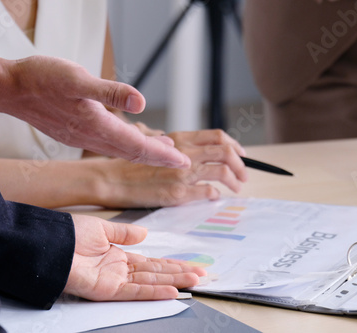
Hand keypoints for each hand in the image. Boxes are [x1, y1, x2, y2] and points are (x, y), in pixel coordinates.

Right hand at [0, 52, 189, 168]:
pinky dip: (127, 145)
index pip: (138, 146)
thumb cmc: (41, 80)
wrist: (10, 89)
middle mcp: (92, 136)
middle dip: (159, 158)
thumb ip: (111, 92)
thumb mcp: (78, 79)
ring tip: (163, 149)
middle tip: (181, 161)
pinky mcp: (76, 133)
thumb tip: (141, 103)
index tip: (183, 161)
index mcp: (98, 125)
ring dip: (144, 152)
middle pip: (134, 153)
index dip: (163, 155)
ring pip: (122, 150)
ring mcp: (83, 137)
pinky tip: (130, 137)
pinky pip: (109, 145)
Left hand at [64, 215, 205, 300]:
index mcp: (118, 255)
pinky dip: (154, 293)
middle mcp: (120, 270)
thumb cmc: (68, 234)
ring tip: (194, 282)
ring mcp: (115, 281)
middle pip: (156, 273)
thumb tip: (145, 233)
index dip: (172, 264)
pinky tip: (171, 292)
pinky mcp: (107, 290)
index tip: (190, 265)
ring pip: (151, 283)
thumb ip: (124, 233)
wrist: (46, 243)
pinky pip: (135, 292)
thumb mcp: (102, 228)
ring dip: (174, 283)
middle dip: (179, 274)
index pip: (152, 262)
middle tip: (201, 276)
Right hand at [93, 129, 247, 206]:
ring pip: (223, 172)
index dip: (236, 146)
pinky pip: (208, 192)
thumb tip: (204, 153)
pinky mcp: (178, 192)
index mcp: (181, 139)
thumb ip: (181, 148)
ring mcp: (183, 173)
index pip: (219, 137)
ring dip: (235, 181)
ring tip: (236, 188)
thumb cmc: (133, 163)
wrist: (112, 179)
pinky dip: (216, 194)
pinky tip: (214, 196)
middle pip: (226, 153)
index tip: (242, 155)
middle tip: (243, 176)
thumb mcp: (159, 146)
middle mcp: (185, 154)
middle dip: (241, 165)